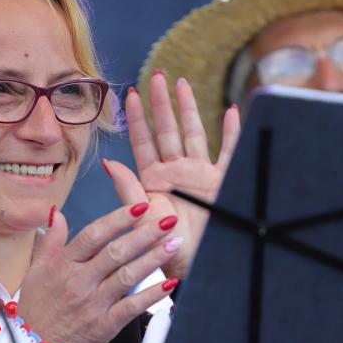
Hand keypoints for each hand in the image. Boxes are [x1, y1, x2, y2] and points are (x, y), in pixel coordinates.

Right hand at [17, 203, 178, 342]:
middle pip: (116, 252)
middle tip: (167, 220)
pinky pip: (131, 307)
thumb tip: (59, 214)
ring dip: (153, 258)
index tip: (138, 207)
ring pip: (127, 275)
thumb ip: (50, 241)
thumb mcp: (34, 272)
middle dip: (144, 233)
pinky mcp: (104, 326)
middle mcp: (79, 282)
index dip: (117, 219)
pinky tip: (168, 283)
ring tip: (173, 244)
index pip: (93, 235)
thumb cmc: (35, 312)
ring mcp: (92, 304)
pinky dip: (151, 295)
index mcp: (62, 265)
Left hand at [104, 73, 239, 279]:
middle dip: (161, 103)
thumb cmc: (164, 249)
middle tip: (156, 76)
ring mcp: (200, 175)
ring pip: (195, 133)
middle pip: (168, 130)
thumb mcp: (141, 219)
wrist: (194, 267)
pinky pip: (229, 150)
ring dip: (189, 109)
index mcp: (154, 180)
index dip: (136, 119)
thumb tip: (110, 162)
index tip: (128, 94)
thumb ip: (128, 190)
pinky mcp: (222, 181)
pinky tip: (233, 109)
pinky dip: (232, 130)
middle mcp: (176, 173)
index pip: (143, 142)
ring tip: (182, 83)